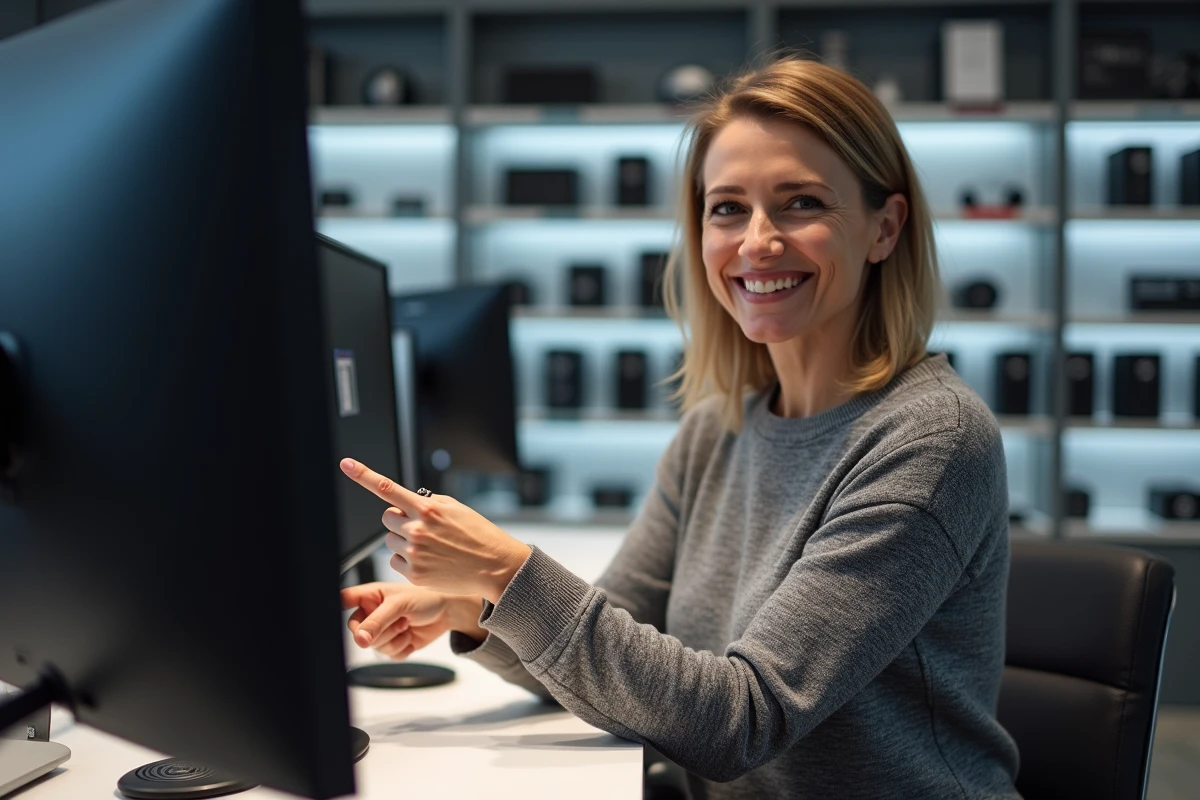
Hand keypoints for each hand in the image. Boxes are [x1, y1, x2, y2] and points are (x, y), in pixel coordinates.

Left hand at [339, 458, 531, 602]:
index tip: (346, 464)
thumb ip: (427, 502)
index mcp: (427, 509)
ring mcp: (414, 553)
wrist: (494, 565)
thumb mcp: (455, 507)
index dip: (363, 475)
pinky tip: (428, 560)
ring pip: (390, 540)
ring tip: (430, 546)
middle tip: (421, 527)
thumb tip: (405, 502)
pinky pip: (395, 561)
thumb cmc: (477, 534)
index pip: (387, 488)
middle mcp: (417, 530)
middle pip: (387, 518)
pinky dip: (406, 560)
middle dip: (399, 520)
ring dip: (403, 540)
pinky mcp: (414, 574)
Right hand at [342, 582, 486, 659]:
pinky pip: (389, 655)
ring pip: (375, 647)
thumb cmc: (425, 598)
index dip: (338, 608)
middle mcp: (372, 613)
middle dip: (381, 631)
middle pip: (358, 632)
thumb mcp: (400, 605)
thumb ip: (378, 621)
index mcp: (369, 596)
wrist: (448, 611)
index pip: (344, 600)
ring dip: (395, 639)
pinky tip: (411, 635)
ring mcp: (382, 630)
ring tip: (407, 624)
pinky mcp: (393, 644)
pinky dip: (402, 648)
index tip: (348, 617)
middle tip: (399, 621)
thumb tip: (360, 639)